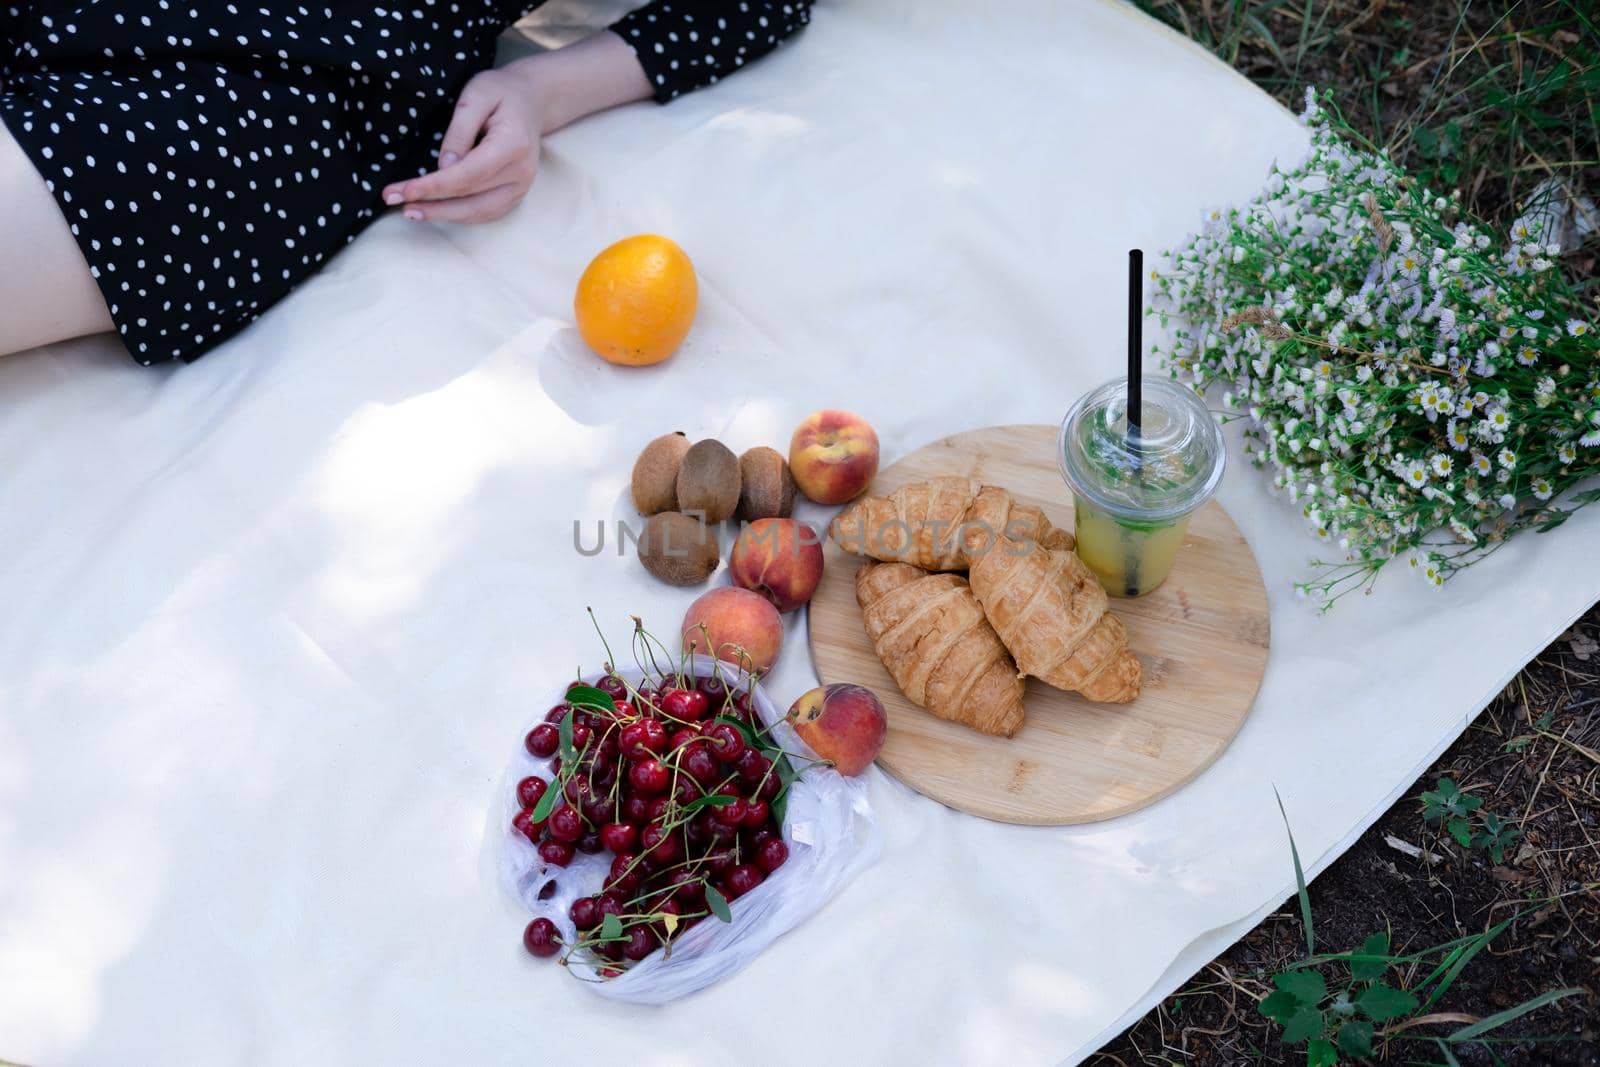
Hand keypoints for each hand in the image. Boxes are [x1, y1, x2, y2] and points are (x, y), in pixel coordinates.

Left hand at [381, 33, 651, 225]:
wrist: (532, 100)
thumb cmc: (501, 92)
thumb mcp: (475, 96)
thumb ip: (459, 131)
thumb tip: (443, 167)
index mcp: (513, 146)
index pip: (468, 175)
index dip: (434, 186)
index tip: (404, 190)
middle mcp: (521, 173)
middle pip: (471, 199)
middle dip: (430, 203)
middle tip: (394, 201)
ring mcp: (522, 187)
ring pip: (479, 212)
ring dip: (443, 215)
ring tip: (410, 211)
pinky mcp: (516, 194)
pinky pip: (486, 213)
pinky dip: (460, 215)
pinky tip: (436, 211)